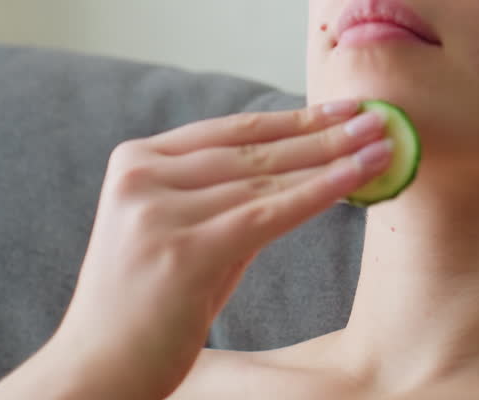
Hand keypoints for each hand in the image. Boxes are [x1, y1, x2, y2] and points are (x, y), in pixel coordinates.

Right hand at [0, 98, 393, 399]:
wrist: (96, 370)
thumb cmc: (145, 309)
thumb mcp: (180, 236)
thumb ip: (225, 201)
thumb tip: (302, 171)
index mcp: (135, 162)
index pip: (229, 131)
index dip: (291, 118)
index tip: (341, 107)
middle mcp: (142, 177)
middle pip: (252, 150)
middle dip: (322, 133)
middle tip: (375, 117)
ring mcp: (158, 212)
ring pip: (264, 180)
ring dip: (331, 159)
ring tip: (381, 145)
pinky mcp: (182, 251)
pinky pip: (266, 215)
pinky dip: (317, 193)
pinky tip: (357, 176)